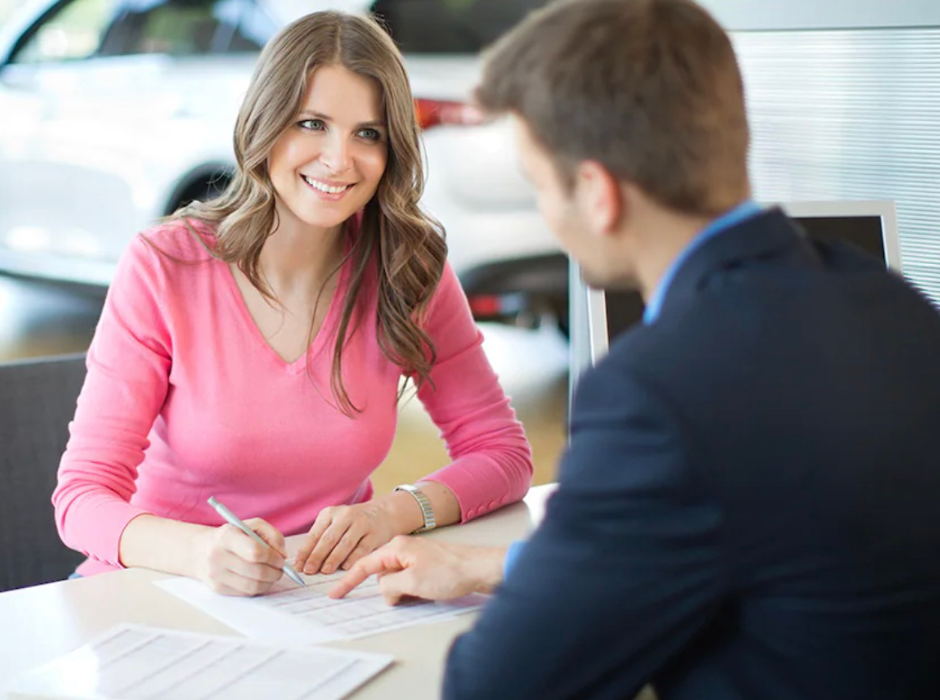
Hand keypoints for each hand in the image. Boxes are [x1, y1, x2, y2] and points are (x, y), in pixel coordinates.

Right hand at [190, 518, 286, 595]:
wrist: (200, 551)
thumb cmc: (232, 536)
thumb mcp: (251, 525)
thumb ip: (272, 535)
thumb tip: (282, 555)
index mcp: (227, 537)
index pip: (255, 552)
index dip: (273, 557)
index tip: (280, 558)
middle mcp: (218, 556)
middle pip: (257, 572)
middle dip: (275, 572)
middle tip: (280, 569)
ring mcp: (217, 575)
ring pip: (253, 586)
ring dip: (269, 582)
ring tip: (272, 574)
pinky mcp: (218, 588)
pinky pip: (246, 593)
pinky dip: (259, 588)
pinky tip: (260, 579)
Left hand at [294, 501, 403, 575]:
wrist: (383, 514)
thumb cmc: (352, 524)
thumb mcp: (335, 524)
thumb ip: (321, 539)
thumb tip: (303, 562)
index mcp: (330, 513)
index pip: (315, 534)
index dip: (306, 551)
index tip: (299, 566)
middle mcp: (345, 516)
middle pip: (329, 539)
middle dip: (317, 556)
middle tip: (309, 570)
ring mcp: (361, 524)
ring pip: (345, 543)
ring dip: (333, 558)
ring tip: (325, 570)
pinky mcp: (374, 534)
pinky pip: (362, 548)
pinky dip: (353, 559)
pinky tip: (345, 568)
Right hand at [328, 536, 505, 603]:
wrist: (480, 568)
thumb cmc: (449, 572)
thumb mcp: (412, 582)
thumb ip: (389, 587)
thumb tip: (384, 591)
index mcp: (397, 547)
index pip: (365, 564)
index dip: (348, 580)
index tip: (334, 593)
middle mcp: (404, 548)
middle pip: (382, 574)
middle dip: (388, 590)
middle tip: (408, 595)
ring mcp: (416, 556)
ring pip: (396, 580)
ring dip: (402, 592)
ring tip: (423, 592)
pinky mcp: (426, 566)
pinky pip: (409, 581)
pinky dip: (411, 591)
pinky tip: (426, 592)